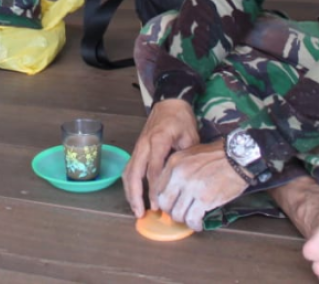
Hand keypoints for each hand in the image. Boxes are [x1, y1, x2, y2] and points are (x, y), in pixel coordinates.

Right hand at [122, 99, 199, 216]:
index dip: (154, 189)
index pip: (153, 169)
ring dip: (130, 192)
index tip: (158, 205)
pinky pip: (129, 168)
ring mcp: (138, 147)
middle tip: (142, 213)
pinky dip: (130, 184)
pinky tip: (134, 196)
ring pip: (128, 172)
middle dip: (136, 195)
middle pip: (135, 173)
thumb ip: (185, 157)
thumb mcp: (190, 136)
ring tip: (136, 210)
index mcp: (158, 140)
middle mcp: (144, 144)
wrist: (170, 104)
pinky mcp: (136, 149)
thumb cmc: (181, 120)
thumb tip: (185, 183)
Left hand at [152, 140, 247, 230]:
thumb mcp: (191, 154)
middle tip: (179, 213)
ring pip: (177, 214)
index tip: (169, 204)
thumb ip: (179, 169)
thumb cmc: (217, 155)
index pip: (158, 188)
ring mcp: (191, 188)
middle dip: (171, 211)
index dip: (162, 200)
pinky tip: (198, 224)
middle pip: (164, 203)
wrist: (238, 157)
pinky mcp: (204, 199)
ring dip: (183, 219)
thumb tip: (172, 189)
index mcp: (174, 163)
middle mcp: (179, 175)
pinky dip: (194, 224)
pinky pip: (192, 219)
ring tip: (190, 218)